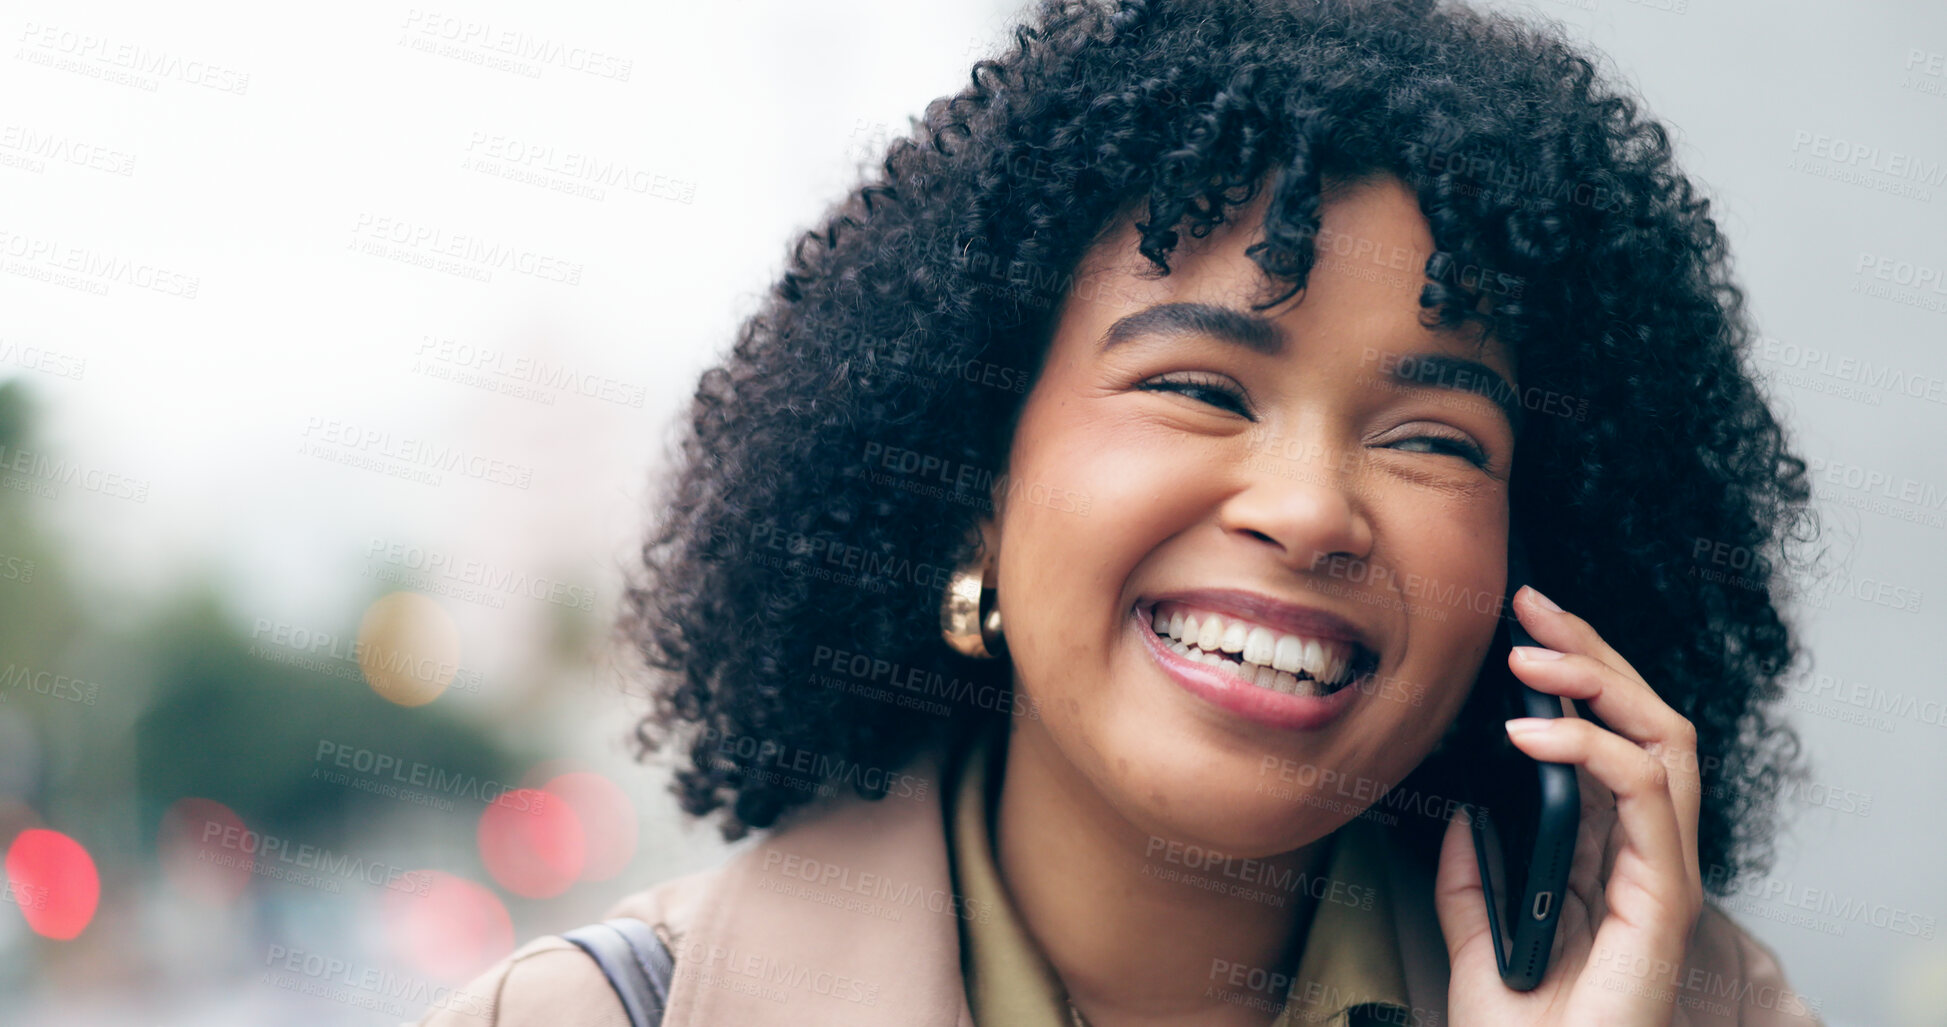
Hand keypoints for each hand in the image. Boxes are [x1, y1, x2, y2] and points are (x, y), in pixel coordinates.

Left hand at [1434, 585, 1705, 1026]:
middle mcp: (1644, 855)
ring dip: (1600, 682)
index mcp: (1607, 858)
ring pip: (1665, 740)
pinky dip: (1591, 747)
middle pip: (1648, 721)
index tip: (1520, 625)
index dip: (1576, 676)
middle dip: (1594, 653)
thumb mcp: (1477, 941)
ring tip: (1531, 658)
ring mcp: (1661, 873)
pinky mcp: (1664, 898)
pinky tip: (1529, 731)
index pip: (1611, 738)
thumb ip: (1472, 880)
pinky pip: (1645, 794)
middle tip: (1533, 607)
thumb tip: (1461, 816)